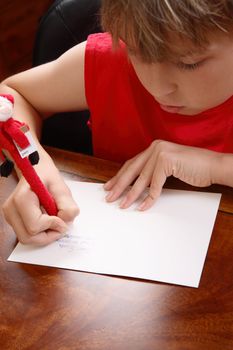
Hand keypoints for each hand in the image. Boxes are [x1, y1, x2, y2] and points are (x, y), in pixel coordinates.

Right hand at [2, 164, 78, 244]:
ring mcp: (10, 215)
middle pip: (28, 237)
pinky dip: (39, 232)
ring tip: (53, 221)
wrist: (36, 170)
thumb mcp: (62, 187)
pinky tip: (46, 220)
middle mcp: (11, 208)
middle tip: (60, 224)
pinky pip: (26, 235)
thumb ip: (68, 206)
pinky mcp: (13, 220)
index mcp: (22, 197)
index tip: (62, 218)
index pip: (34, 225)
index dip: (52, 226)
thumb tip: (65, 223)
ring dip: (44, 235)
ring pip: (26, 239)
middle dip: (48, 235)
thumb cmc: (47, 177)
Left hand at [104, 140, 220, 209]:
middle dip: (119, 186)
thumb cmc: (193, 168)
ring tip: (123, 205)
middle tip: (110, 197)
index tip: (110, 186)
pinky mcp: (167, 161)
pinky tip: (143, 207)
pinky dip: (149, 198)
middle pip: (132, 170)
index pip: (132, 164)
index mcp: (154, 147)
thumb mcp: (168, 168)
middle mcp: (155, 147)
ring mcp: (160, 153)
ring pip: (141, 179)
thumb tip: (136, 186)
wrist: (213, 166)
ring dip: (131, 195)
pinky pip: (155, 185)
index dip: (119, 176)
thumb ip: (153, 172)